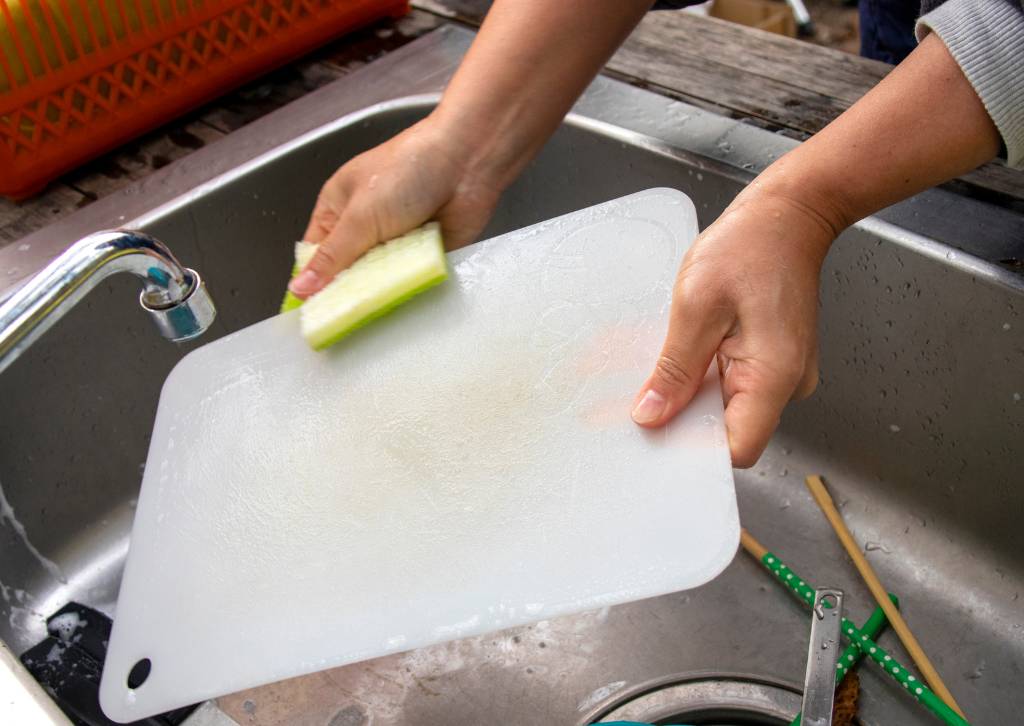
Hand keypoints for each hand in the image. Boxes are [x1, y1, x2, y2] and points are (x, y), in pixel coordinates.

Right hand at [289, 116, 503, 297]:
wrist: (466, 163)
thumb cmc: (408, 168)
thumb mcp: (359, 216)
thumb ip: (332, 257)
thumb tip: (300, 287)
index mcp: (338, 208)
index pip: (315, 254)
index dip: (311, 283)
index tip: (310, 313)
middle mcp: (365, 226)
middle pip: (347, 273)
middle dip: (346, 292)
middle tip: (340, 319)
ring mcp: (396, 241)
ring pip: (379, 280)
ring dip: (378, 291)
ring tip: (370, 314)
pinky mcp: (424, 253)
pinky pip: (409, 279)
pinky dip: (406, 287)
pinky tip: (401, 300)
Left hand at [630, 187, 836, 466]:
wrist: (788, 216)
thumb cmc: (749, 247)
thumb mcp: (696, 306)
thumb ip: (675, 369)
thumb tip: (652, 416)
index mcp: (773, 377)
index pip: (736, 449)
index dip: (692, 449)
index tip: (653, 435)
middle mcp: (786, 385)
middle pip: (728, 431)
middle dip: (683, 419)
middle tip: (639, 400)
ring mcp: (781, 374)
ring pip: (726, 407)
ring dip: (690, 394)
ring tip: (662, 367)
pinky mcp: (771, 361)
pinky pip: (731, 383)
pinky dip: (703, 376)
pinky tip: (683, 354)